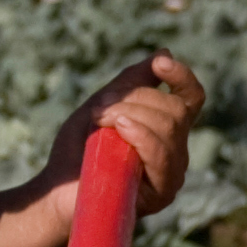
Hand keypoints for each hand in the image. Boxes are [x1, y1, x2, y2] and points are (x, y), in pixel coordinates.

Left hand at [32, 51, 204, 218]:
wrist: (54, 193)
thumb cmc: (77, 151)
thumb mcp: (102, 105)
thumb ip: (131, 82)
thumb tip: (164, 52)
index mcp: (166, 130)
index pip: (191, 98)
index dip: (182, 76)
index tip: (159, 63)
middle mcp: (176, 152)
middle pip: (175, 109)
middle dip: (135, 99)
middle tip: (99, 108)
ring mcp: (172, 174)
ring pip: (169, 127)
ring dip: (129, 114)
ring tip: (100, 121)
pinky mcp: (163, 194)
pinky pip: (161, 154)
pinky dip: (140, 135)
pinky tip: (119, 131)